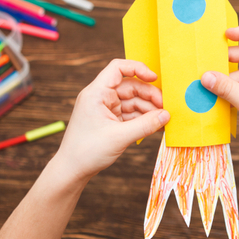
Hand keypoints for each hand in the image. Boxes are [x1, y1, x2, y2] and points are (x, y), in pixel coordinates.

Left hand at [52, 59, 169, 182]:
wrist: (72, 170)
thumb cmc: (86, 151)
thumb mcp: (120, 137)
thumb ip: (145, 125)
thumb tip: (166, 115)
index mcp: (96, 93)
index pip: (118, 68)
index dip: (138, 68)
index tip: (155, 78)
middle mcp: (101, 97)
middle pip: (130, 86)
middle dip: (149, 96)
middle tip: (166, 108)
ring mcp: (105, 109)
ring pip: (133, 101)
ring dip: (148, 109)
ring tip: (163, 119)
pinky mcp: (110, 120)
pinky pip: (130, 113)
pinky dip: (143, 118)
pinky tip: (155, 125)